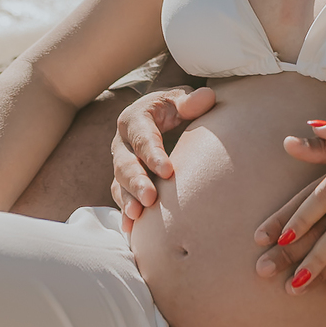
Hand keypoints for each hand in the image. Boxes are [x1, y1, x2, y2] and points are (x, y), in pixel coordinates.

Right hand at [111, 86, 215, 229]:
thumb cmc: (176, 107)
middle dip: (136, 181)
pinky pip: (120, 196)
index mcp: (135, 119)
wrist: (164, 115)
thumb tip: (206, 98)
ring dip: (128, 199)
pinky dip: (124, 211)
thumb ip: (191, 101)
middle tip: (150, 198)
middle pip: (124, 163)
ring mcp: (121, 163)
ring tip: (137, 215)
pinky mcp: (124, 180)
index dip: (153, 154)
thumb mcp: (181, 99)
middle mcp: (123, 142)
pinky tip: (130, 228)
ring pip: (119, 183)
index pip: (142, 137)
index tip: (168, 171)